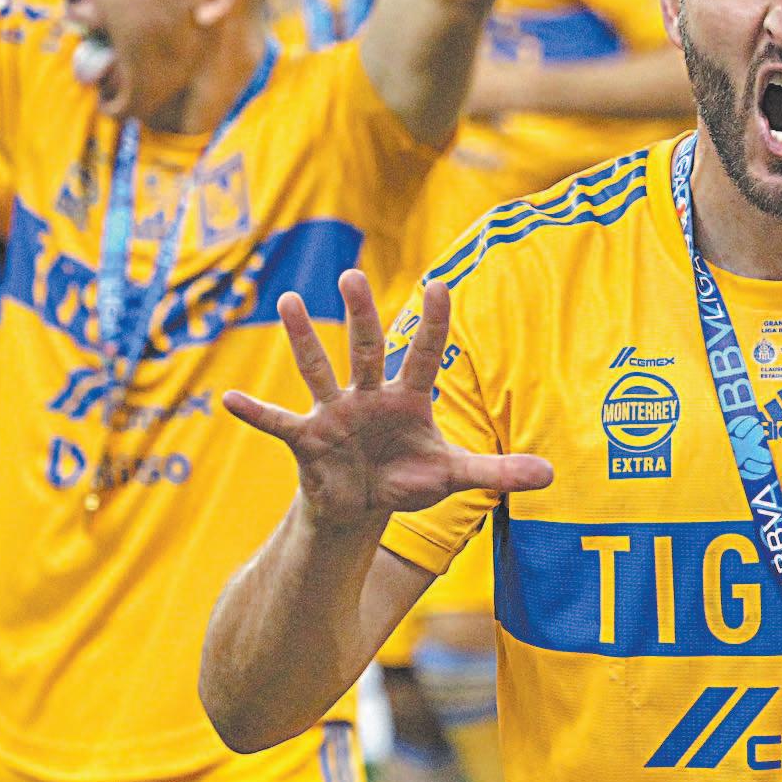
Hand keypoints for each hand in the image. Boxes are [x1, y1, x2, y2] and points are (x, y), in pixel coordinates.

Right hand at [223, 269, 550, 527]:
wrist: (364, 506)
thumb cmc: (409, 479)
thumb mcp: (454, 477)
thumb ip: (498, 473)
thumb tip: (551, 475)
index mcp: (409, 399)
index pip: (425, 354)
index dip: (434, 323)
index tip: (439, 283)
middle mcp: (370, 396)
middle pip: (367, 348)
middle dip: (361, 314)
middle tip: (352, 275)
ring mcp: (336, 413)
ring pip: (319, 370)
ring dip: (303, 338)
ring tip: (288, 300)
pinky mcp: (309, 440)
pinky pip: (279, 423)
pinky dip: (257, 412)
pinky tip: (230, 399)